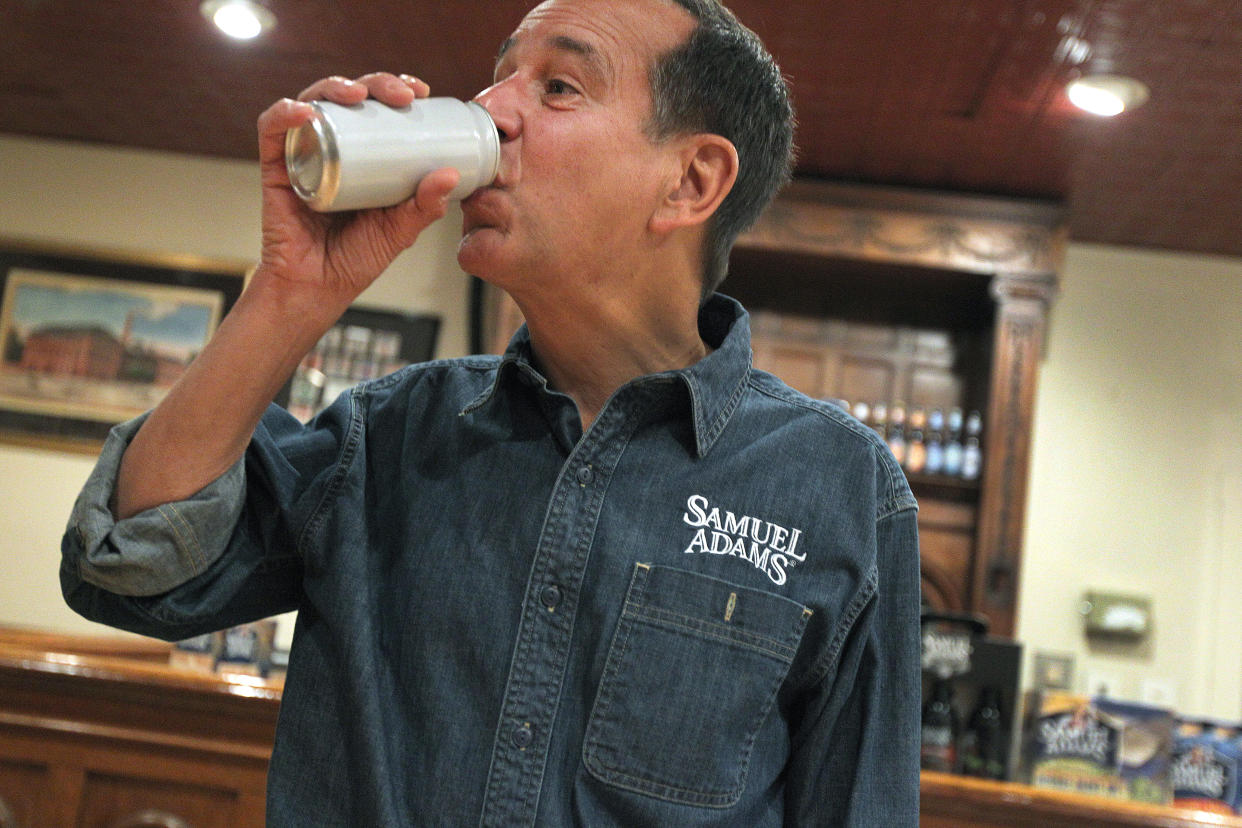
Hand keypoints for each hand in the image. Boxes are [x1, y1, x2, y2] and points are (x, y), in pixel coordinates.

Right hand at [254, 73, 461, 315]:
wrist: (317, 290)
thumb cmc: (355, 260)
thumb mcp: (399, 231)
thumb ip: (424, 207)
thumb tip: (452, 173)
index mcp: (364, 156)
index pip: (379, 109)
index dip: (397, 90)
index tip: (421, 92)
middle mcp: (332, 147)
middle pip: (350, 98)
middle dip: (376, 84)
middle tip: (402, 94)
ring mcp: (303, 154)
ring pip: (314, 102)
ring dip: (335, 88)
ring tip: (360, 96)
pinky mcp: (275, 168)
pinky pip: (272, 131)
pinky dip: (285, 114)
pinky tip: (304, 112)